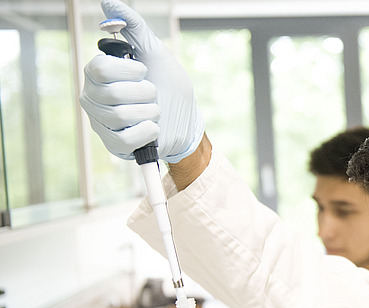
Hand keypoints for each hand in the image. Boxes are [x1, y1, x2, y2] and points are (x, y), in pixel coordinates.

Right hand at [79, 0, 202, 162]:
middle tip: (152, 94)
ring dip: (150, 112)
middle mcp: (92, 97)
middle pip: (113, 94)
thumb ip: (134, 27)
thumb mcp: (155, 51)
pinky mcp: (114, 144)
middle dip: (145, 93)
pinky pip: (127, 139)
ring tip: (154, 111)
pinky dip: (148, 133)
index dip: (129, 71)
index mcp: (97, 73)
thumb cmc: (168, 85)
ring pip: (121, 117)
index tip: (144, 71)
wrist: (186, 119)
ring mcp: (101, 123)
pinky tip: (152, 128)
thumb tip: (109, 4)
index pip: (101, 68)